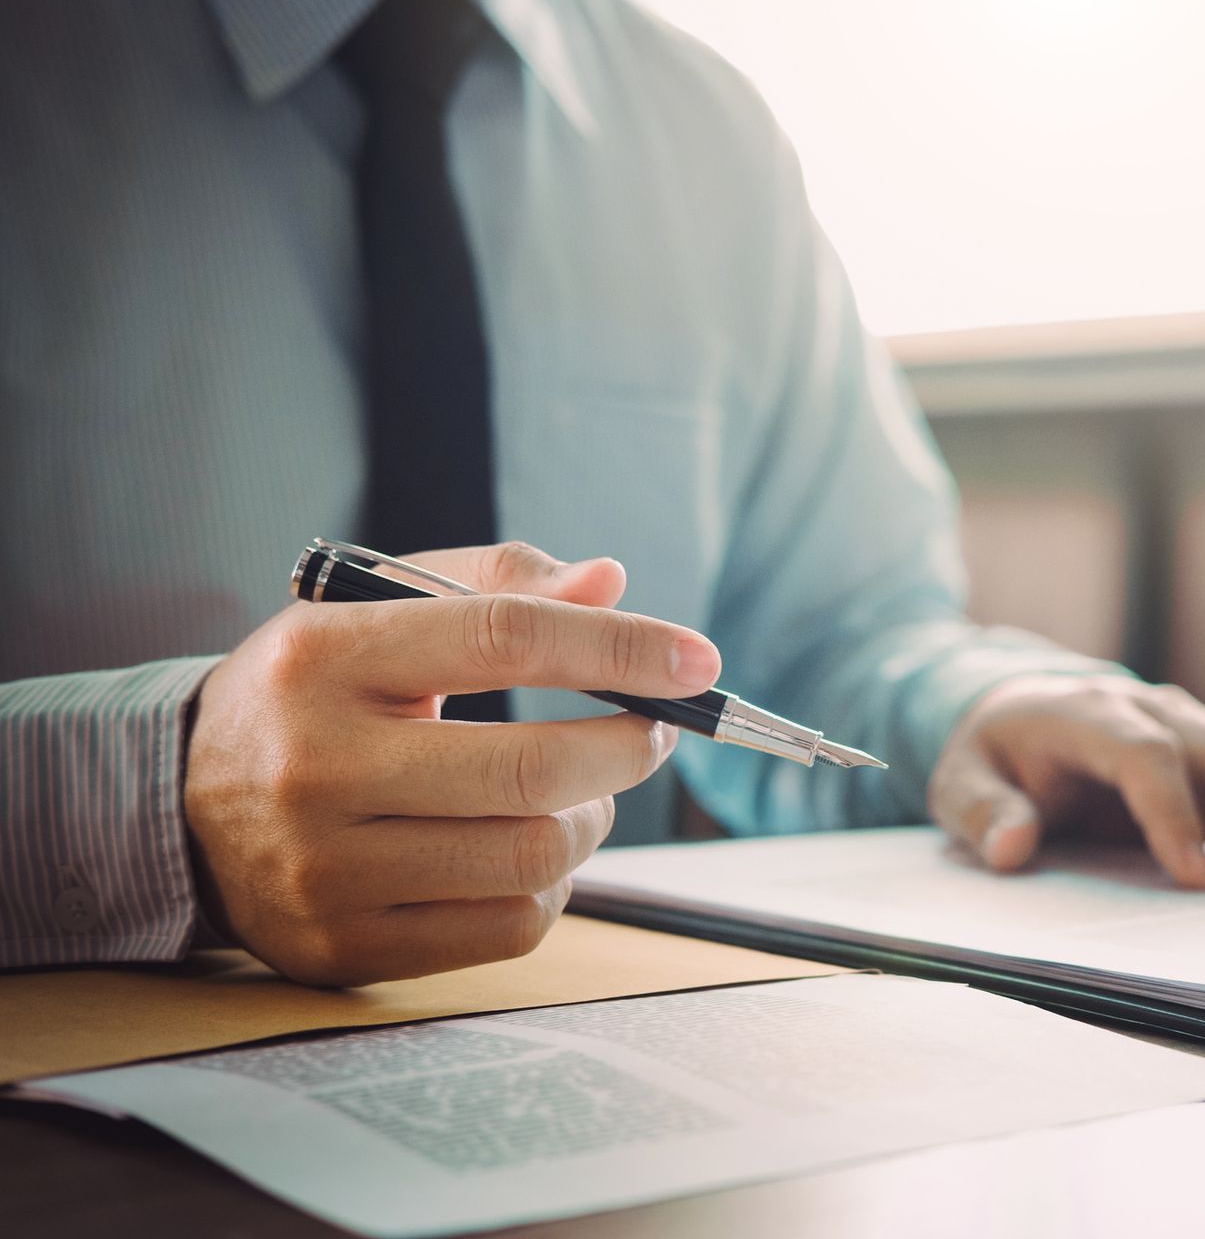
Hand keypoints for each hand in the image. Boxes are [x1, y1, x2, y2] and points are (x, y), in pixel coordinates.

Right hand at [183, 541, 721, 985]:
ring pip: (532, 857)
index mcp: (323, 658)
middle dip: (628, 747)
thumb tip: (611, 583)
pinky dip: (550, 887)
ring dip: (592, 821)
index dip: (620, 648)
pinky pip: (509, 928)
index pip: (504, 639)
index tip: (698, 661)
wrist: (182, 803)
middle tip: (651, 730)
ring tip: (580, 793)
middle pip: (532, 770)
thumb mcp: (379, 612)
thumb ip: (497, 584)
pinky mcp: (343, 945)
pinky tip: (527, 850)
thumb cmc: (317, 693)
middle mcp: (315, 767)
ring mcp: (324, 869)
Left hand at [928, 675, 1204, 890]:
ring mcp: (1194, 730)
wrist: (1022, 707)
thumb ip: (981, 811)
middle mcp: (1155, 712)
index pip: (1144, 756)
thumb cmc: (995, 752)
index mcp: (1090, 714)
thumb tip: (1010, 848)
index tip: (1193, 880)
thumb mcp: (960, 779)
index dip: (1172, 815)